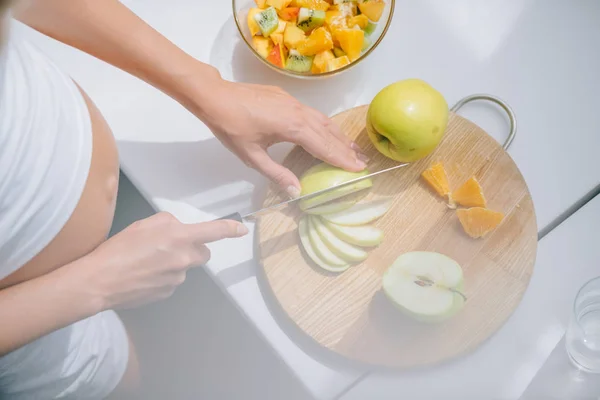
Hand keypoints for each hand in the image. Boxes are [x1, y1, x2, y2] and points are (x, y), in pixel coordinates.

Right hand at [81, 212, 247, 309]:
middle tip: (170, 246)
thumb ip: (168, 223)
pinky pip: (172, 281)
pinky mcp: (167, 293)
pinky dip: (162, 276)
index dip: (229, 229)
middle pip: (202, 253)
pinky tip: (143, 275)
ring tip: (146, 262)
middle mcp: (184, 259)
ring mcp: (177, 279)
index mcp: (179, 238)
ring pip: (184, 267)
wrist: (101, 281)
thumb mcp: (144, 224)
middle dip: (193, 249)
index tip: (241, 229)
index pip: (213, 232)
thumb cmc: (120, 248)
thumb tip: (177, 230)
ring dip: (173, 263)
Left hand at [196, 79, 368, 197]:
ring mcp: (293, 102)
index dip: (342, 159)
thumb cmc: (231, 127)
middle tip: (362, 162)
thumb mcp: (252, 156)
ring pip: (323, 120)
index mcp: (292, 127)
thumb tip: (297, 192)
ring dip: (338, 135)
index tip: (358, 169)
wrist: (215, 96)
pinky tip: (327, 132)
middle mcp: (298, 112)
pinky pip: (313, 113)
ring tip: (351, 149)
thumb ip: (277, 174)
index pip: (324, 146)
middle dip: (346, 148)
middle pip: (328, 132)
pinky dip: (325, 125)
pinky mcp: (287, 98)